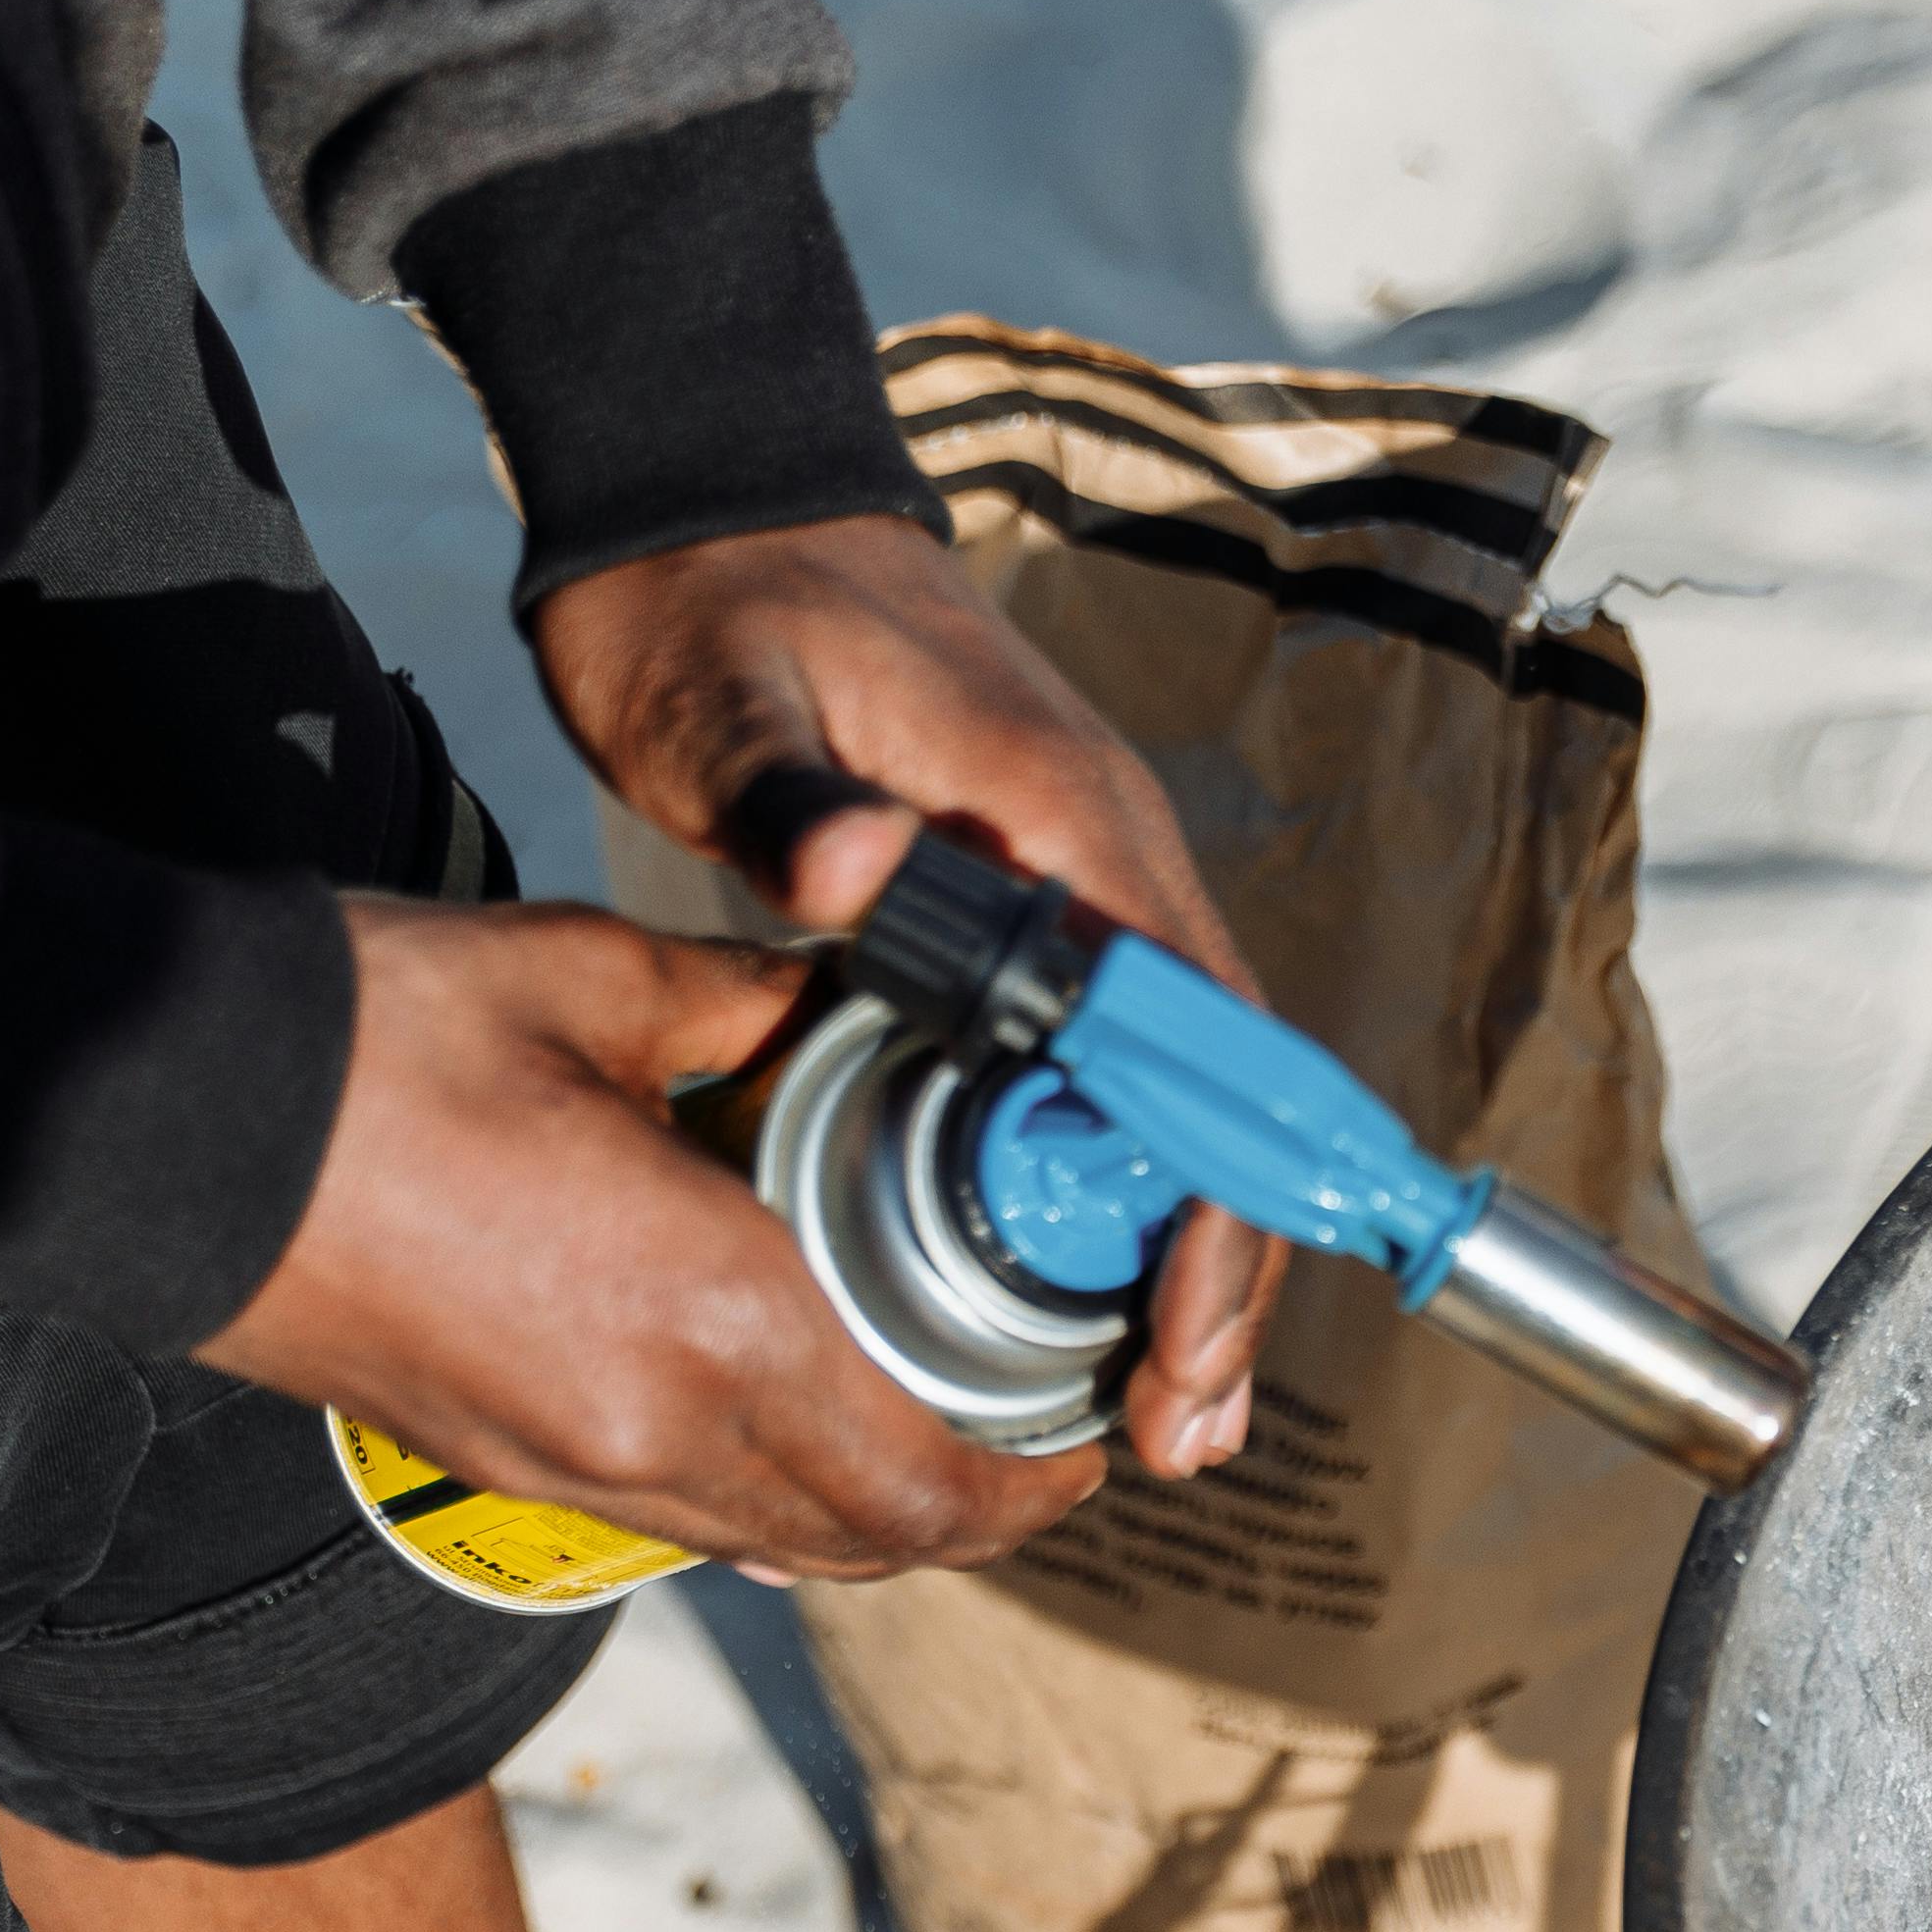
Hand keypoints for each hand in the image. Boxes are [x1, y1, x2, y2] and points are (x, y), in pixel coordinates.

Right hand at [202, 897, 1106, 1578]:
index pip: (930, 1475)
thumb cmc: (365, 1034)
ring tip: (925, 1421)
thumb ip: (747, 1004)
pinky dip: (763, 1498)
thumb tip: (837, 1000)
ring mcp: (567, 1469)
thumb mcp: (591, 978)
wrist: (145, 1119)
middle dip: (976, 1508)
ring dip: (870, 1512)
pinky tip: (782, 1413)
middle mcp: (655, 1431)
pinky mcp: (496, 1466)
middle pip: (873, 1540)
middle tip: (1032, 1432)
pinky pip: (680, 1522)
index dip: (1034, 1480)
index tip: (1084, 1432)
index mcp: (715, 1315)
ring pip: (779, 1549)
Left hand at [537, 516, 1286, 1479]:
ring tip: (1165, 1405)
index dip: (1210, 1199)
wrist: (711, 504)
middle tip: (1183, 1427)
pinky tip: (1099, 1293)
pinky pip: (1116, 1075)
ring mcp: (1082, 886)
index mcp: (1066, 819)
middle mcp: (1109, 859)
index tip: (1183, 1329)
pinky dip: (1122, 1193)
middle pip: (1221, 1101)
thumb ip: (788, 789)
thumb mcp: (722, 696)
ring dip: (1184, 1252)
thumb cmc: (717, 601)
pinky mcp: (1034, 910)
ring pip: (1181, 1101)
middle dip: (1218, 1270)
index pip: (1195, 1040)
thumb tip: (852, 870)